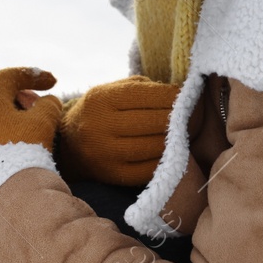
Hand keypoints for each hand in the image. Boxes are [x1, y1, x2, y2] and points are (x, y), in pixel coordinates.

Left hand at [0, 67, 64, 170]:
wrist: (8, 193)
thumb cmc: (25, 149)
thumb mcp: (43, 120)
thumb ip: (48, 105)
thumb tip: (47, 102)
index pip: (7, 77)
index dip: (32, 74)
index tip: (53, 83)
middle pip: (4, 101)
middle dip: (29, 101)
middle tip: (47, 110)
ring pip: (3, 124)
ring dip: (24, 123)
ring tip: (44, 134)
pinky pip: (1, 145)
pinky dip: (18, 141)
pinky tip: (32, 153)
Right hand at [55, 77, 176, 186]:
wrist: (69, 146)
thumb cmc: (100, 113)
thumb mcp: (111, 90)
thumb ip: (143, 87)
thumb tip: (179, 92)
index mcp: (101, 99)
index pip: (149, 95)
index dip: (175, 95)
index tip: (188, 95)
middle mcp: (101, 126)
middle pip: (157, 121)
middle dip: (181, 117)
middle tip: (194, 114)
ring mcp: (107, 153)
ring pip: (157, 145)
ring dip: (177, 139)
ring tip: (185, 131)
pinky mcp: (115, 175)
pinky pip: (152, 168)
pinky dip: (166, 158)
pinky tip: (171, 150)